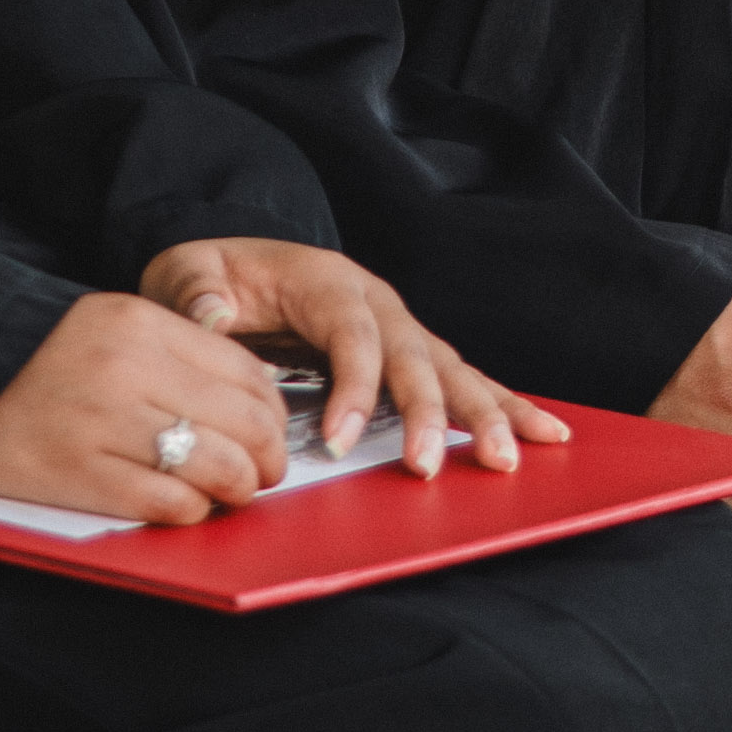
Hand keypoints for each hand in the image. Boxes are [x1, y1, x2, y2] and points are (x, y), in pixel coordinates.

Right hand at [0, 293, 299, 523]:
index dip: (273, 415)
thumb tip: (253, 402)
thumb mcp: (110, 326)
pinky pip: (170, 504)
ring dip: (236, 491)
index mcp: (140, 324)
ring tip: (226, 494)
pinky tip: (183, 507)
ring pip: (220, 469)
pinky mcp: (80, 475)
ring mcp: (104, 424)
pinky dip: (191, 513)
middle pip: (247, 424)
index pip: (248, 375)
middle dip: (267, 459)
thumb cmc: (38, 357)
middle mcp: (128, 368)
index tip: (268, 434)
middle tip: (261, 473)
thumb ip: (176, 352)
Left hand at [140, 233, 548, 477]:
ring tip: (512, 455)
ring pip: (452, 368)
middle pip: (415, 355)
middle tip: (429, 467)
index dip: (352, 386)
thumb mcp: (186, 274)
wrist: (238, 264)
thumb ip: (196, 293)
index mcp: (327, 280)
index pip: (351, 335)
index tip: (338, 440)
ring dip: (484, 413)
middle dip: (429, 413)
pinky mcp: (413, 351)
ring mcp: (401, 325)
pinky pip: (461, 378)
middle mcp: (377, 300)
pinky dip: (504, 405)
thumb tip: (214, 313)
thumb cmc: (215, 276)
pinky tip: (544, 433)